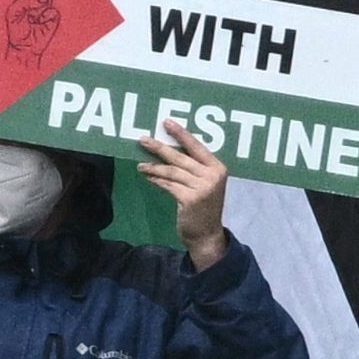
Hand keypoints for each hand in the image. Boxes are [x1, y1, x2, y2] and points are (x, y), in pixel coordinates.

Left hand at [140, 120, 232, 265]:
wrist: (207, 235)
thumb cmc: (204, 208)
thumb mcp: (205, 185)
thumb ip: (194, 169)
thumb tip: (168, 151)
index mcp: (218, 168)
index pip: (197, 146)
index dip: (181, 134)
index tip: (166, 123)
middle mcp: (212, 175)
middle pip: (181, 157)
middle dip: (160, 147)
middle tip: (143, 139)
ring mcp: (202, 187)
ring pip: (172, 171)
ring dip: (154, 166)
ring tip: (140, 164)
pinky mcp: (189, 199)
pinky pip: (168, 185)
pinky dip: (156, 180)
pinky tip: (147, 176)